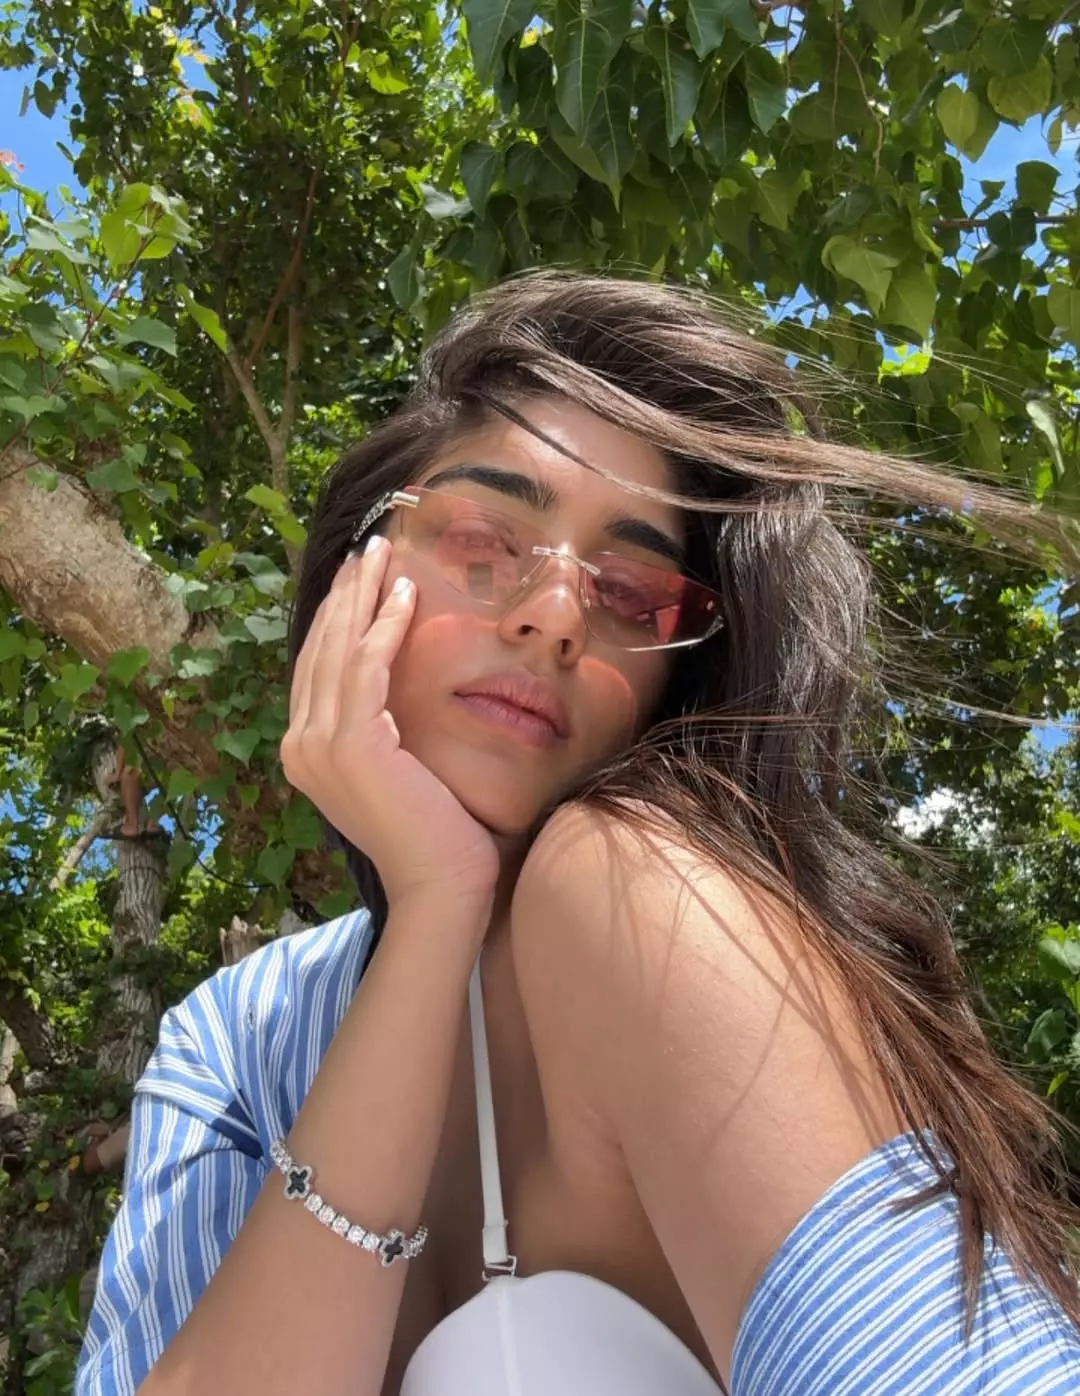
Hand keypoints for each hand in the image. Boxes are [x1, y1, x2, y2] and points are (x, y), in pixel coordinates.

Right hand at [282, 536, 499, 911]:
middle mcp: (301, 747)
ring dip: (363, 595)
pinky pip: (365, 667)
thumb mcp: (397, 769)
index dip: (336, 616)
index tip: (359, 576)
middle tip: (367, 548)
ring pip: (338, 649)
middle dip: (344, 593)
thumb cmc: (434, 831)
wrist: (441, 884)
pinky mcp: (351, 745)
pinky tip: (406, 595)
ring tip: (383, 554)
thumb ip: (380, 730)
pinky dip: (385, 627)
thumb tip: (392, 690)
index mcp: (306, 752)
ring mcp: (319, 747)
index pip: (316, 667)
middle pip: (319, 649)